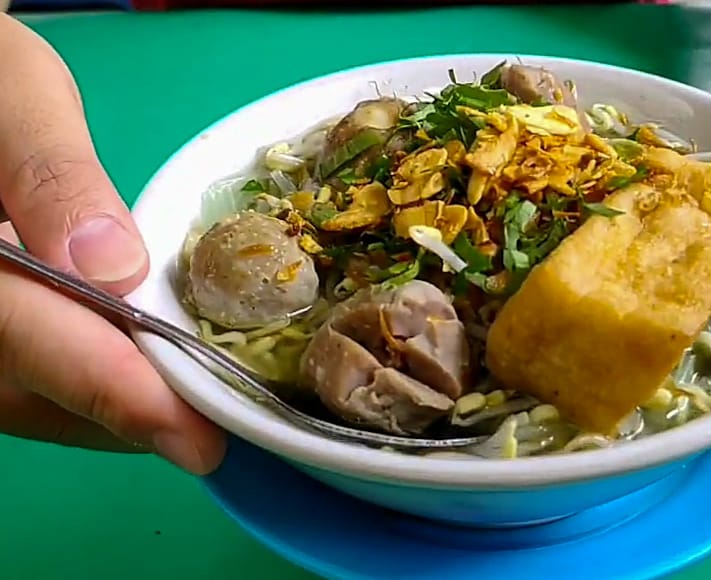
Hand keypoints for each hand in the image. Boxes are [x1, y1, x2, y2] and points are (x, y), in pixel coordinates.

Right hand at [0, 16, 225, 473]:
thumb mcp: (12, 97)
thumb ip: (52, 176)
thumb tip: (115, 267)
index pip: (28, 339)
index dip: (116, 393)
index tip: (196, 439)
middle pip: (33, 393)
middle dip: (134, 413)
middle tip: (226, 422)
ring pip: (30, 401)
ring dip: (118, 409)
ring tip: (202, 404)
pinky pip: (27, 382)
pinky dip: (93, 387)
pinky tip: (149, 374)